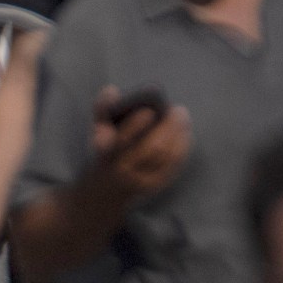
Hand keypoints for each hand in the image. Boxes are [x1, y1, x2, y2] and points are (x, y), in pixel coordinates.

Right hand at [86, 87, 190, 204]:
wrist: (105, 191)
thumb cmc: (104, 152)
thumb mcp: (96, 132)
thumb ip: (101, 109)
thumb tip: (113, 90)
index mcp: (106, 155)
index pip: (122, 141)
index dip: (136, 126)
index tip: (148, 111)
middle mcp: (123, 171)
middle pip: (151, 150)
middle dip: (168, 129)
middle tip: (178, 110)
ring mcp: (141, 181)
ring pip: (165, 158)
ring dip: (179, 136)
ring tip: (183, 118)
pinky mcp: (155, 186)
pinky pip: (173, 167)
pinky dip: (182, 149)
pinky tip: (185, 134)